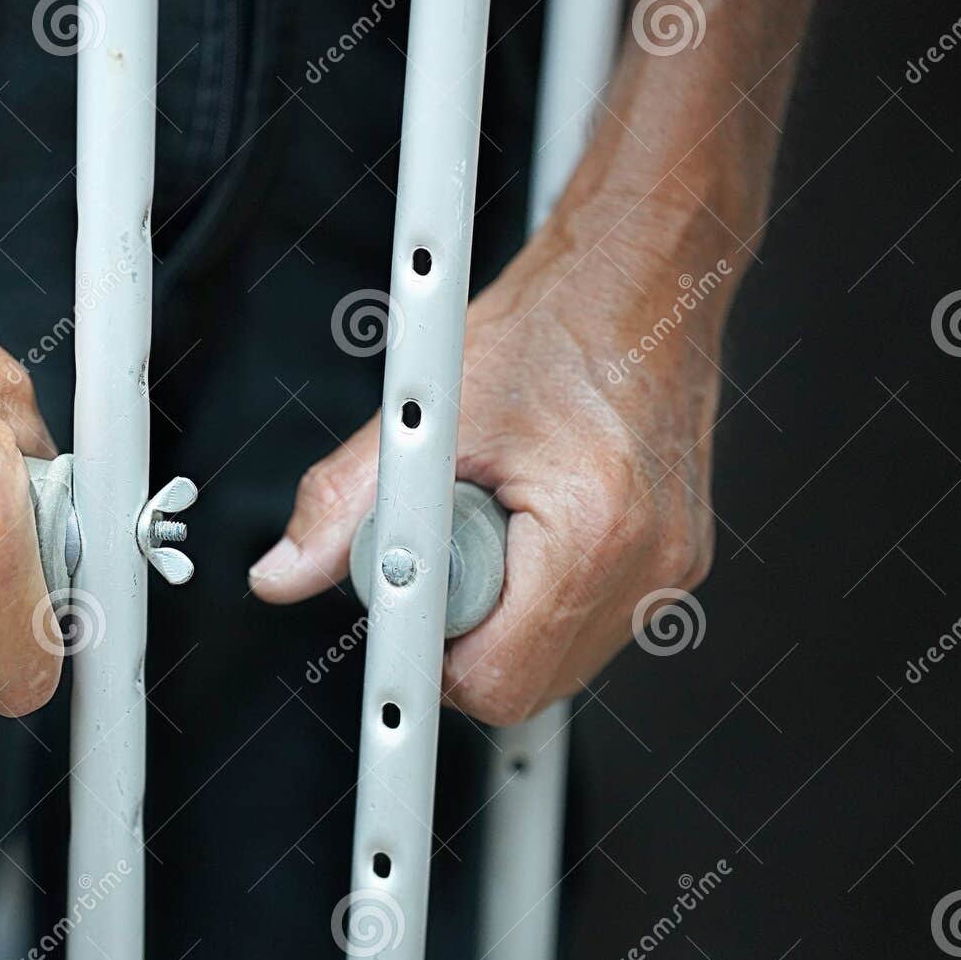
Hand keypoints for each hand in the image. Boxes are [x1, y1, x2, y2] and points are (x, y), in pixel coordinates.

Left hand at [250, 199, 734, 724]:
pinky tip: (527, 528)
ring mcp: (671, 567)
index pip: (499, 681)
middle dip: (463, 636)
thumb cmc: (554, 324)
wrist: (640, 275)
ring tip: (489, 527)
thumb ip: (344, 502)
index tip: (403, 620)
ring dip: (503, 616)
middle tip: (442, 554)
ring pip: (558, 662)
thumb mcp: (426, 410)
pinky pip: (591, 623)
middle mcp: (647, 562)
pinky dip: (542, 596)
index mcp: (591, 530)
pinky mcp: (675, 560)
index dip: (432, 661)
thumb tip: (285, 572)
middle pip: (526, 684)